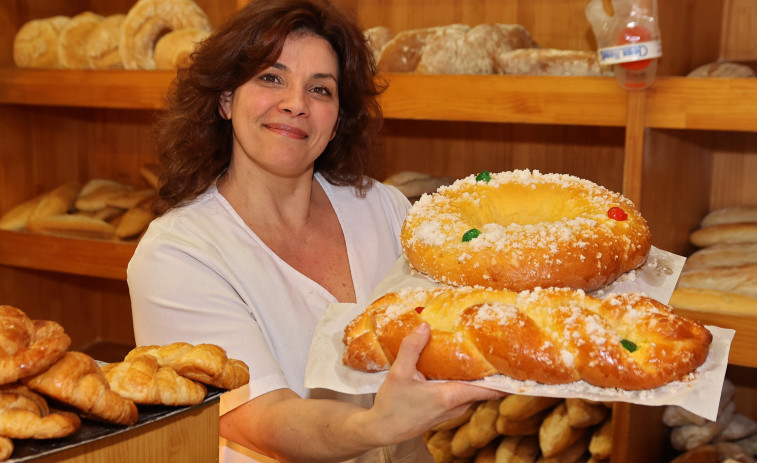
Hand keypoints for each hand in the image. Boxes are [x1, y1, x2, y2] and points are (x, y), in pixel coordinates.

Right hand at [367, 322, 505, 444]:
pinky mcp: (445, 411)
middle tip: (496, 348)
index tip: (521, 368)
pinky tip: (455, 367)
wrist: (382, 429)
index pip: (490, 389)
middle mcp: (457, 405)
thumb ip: (412, 348)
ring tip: (477, 353)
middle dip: (490, 369)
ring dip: (474, 374)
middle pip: (483, 386)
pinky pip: (461, 393)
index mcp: (451, 396)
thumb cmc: (392, 406)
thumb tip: (425, 326)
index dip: (507, 380)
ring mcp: (452, 410)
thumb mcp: (399, 373)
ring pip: (471, 389)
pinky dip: (463, 381)